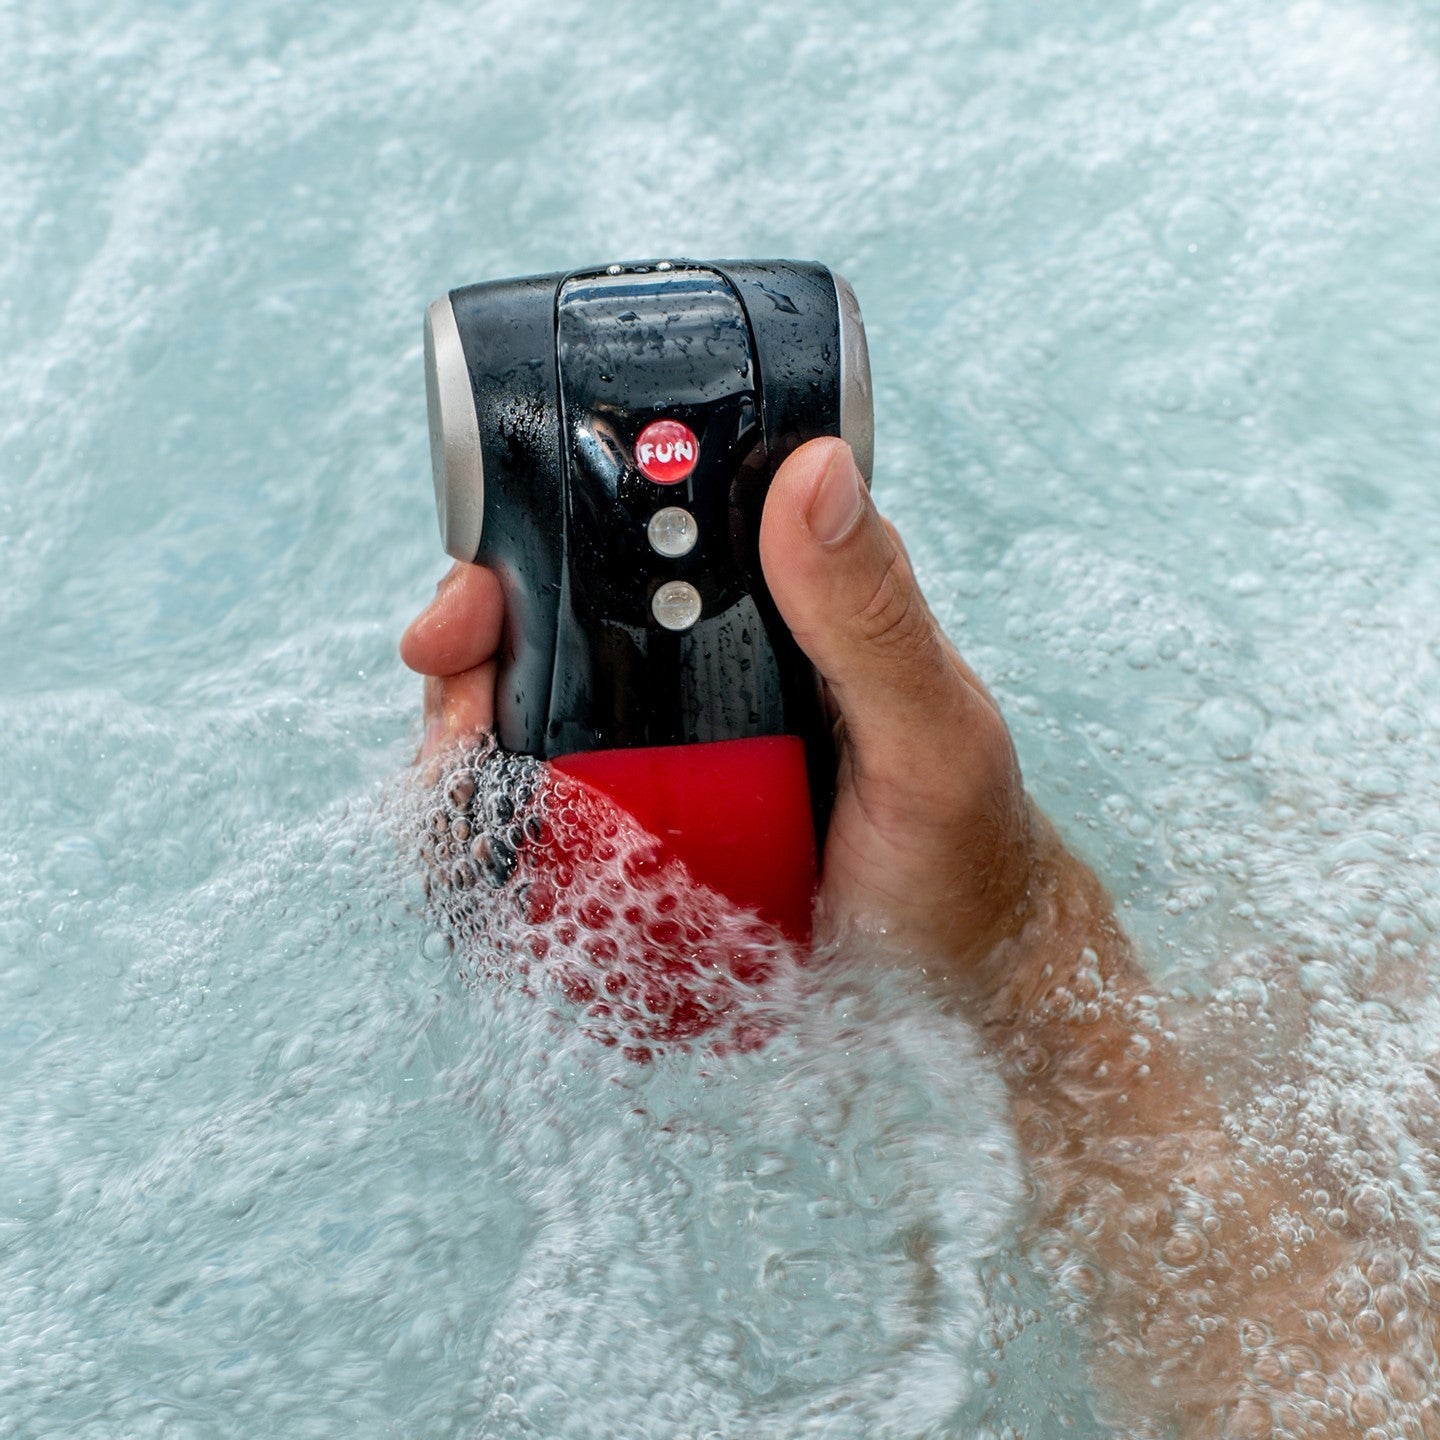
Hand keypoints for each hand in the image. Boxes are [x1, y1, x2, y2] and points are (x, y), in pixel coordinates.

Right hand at [401, 437, 1036, 977]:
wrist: (952, 980)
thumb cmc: (962, 849)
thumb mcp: (932, 732)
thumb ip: (873, 614)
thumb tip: (812, 469)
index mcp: (768, 605)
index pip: (628, 540)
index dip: (526, 551)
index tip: (472, 604)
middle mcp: (701, 669)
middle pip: (544, 631)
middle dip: (472, 663)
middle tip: (453, 722)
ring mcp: (663, 756)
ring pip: (526, 723)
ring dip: (468, 755)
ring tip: (465, 810)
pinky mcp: (641, 838)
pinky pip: (540, 820)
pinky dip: (494, 836)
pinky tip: (491, 865)